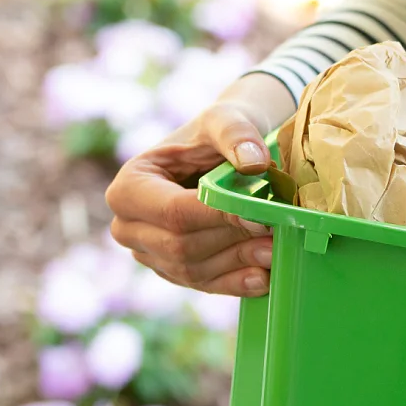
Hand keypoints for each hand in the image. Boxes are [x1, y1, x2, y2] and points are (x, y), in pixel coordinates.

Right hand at [105, 73, 294, 296]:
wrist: (218, 156)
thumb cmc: (213, 135)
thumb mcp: (223, 119)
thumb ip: (236, 133)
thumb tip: (255, 162)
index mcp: (129, 187)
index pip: (173, 212)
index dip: (217, 217)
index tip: (259, 216)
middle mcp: (128, 226)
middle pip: (181, 246)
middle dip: (231, 242)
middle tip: (277, 235)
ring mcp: (149, 254)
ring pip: (193, 270)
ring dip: (238, 263)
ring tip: (278, 251)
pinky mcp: (172, 272)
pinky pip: (203, 285)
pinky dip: (235, 283)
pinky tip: (264, 277)